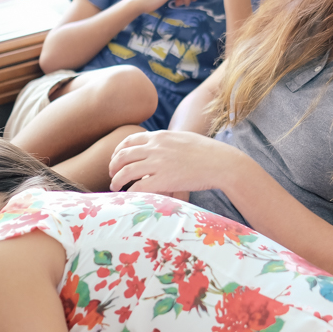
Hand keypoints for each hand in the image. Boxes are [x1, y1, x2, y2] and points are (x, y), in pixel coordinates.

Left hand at [108, 130, 239, 193]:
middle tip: (111, 174)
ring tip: (115, 186)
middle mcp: (155, 147)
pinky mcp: (163, 179)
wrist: (221, 162)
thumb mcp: (183, 138)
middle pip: (123, 155)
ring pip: (125, 171)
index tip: (116, 159)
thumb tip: (159, 146)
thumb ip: (168, 141)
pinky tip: (129, 195)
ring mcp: (158, 163)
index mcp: (160, 136)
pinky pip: (138, 186)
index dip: (118, 150)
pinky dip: (130, 191)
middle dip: (113, 166)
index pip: (129, 140)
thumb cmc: (207, 152)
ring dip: (116, 180)